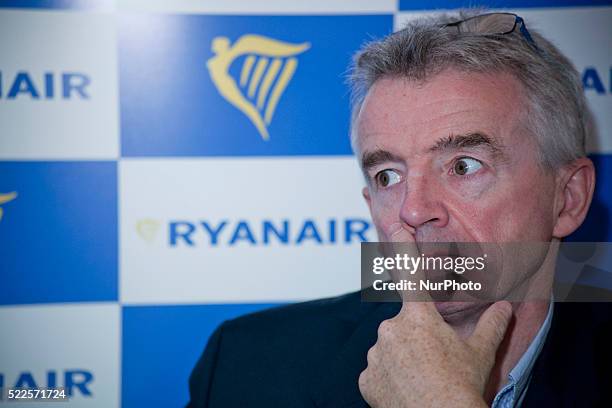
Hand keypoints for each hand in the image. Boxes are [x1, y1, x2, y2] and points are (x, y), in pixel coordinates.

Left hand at [358, 226, 512, 406]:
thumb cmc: (461, 384)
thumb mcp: (480, 353)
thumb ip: (492, 325)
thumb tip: (506, 307)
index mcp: (418, 316)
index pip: (410, 274)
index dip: (402, 247)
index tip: (396, 226)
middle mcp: (390, 328)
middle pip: (403, 326)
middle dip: (416, 338)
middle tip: (434, 361)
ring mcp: (375, 354)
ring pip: (388, 349)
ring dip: (401, 358)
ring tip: (421, 379)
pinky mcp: (365, 378)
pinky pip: (377, 372)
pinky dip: (388, 378)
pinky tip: (405, 390)